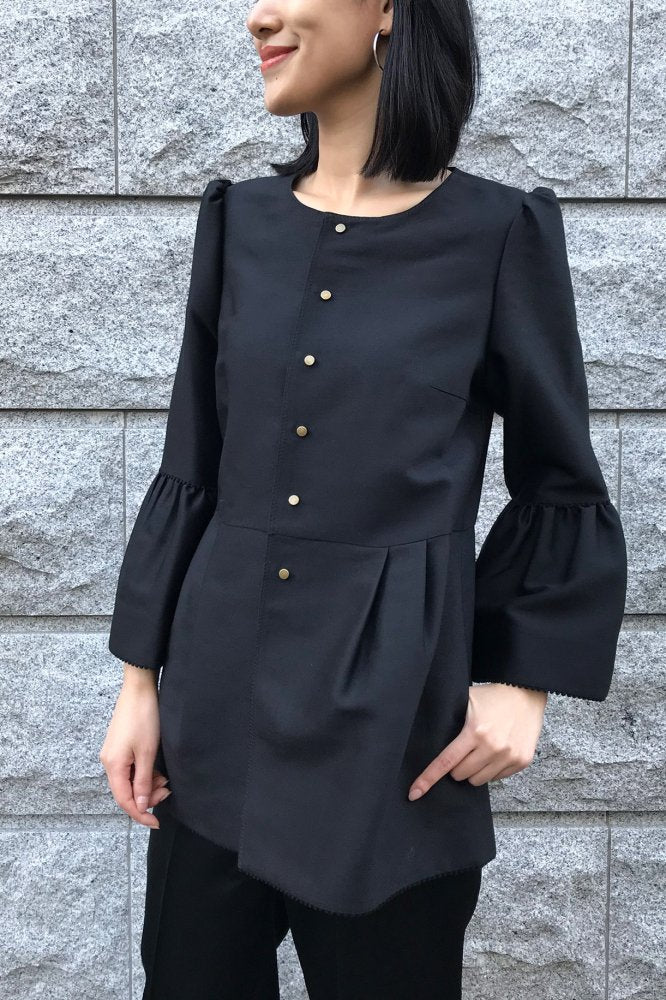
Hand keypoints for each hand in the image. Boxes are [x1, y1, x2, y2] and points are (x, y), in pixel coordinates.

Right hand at [99, 664, 170, 827]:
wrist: (139, 689)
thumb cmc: (144, 718)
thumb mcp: (147, 753)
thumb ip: (144, 782)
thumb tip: (141, 806)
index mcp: (113, 765)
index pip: (124, 800)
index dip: (140, 814)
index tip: (155, 822)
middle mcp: (109, 762)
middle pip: (126, 791)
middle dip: (147, 797)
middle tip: (167, 793)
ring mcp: (114, 754)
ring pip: (130, 780)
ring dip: (147, 785)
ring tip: (166, 781)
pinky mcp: (120, 746)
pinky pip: (131, 769)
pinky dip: (144, 773)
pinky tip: (157, 771)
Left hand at [408, 682, 547, 798]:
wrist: (525, 693)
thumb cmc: (492, 696)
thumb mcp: (466, 700)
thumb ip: (449, 718)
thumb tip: (428, 734)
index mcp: (474, 732)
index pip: (446, 761)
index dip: (428, 778)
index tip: (414, 793)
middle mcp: (493, 747)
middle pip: (461, 774)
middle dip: (456, 766)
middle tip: (463, 750)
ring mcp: (509, 756)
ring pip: (478, 780)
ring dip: (473, 771)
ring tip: (479, 751)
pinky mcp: (522, 761)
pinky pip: (497, 778)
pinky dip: (491, 770)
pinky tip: (495, 752)